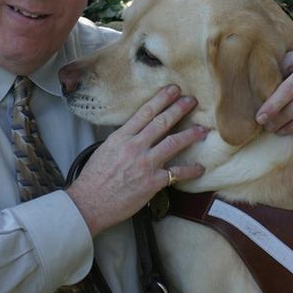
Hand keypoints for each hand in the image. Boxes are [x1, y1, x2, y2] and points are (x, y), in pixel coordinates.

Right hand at [66, 85, 206, 235]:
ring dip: (190, 134)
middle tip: (192, 100)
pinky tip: (200, 167)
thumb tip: (137, 131)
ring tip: (202, 129)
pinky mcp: (152, 182)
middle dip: (179, 109)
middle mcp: (134, 147)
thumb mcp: (105, 149)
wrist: (90, 202)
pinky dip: (190, 170)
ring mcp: (145, 164)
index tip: (172, 89)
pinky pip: (177, 173)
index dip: (161, 99)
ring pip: (173, 143)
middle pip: (161, 122)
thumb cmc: (95, 178)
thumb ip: (123, 139)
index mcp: (121, 137)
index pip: (144, 112)